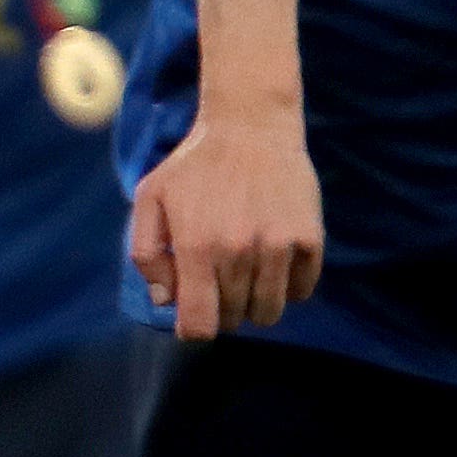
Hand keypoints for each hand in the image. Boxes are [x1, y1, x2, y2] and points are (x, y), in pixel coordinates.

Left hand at [134, 103, 323, 338]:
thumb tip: (165, 300)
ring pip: (270, 311)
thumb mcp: (150, 199)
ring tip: (245, 276)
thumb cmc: (192, 166)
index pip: (200, 324)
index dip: (193, 330)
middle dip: (222, 310)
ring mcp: (278, 245)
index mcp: (197, 247)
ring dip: (256, 305)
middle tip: (218, 283)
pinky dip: (289, 287)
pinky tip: (274, 263)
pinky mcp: (309, 237)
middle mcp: (239, 251)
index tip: (193, 319)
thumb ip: (147, 252)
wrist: (250, 126)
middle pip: (234, 318)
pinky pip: (303, 289)